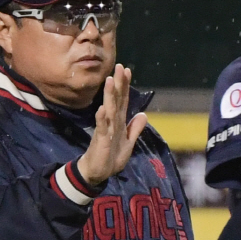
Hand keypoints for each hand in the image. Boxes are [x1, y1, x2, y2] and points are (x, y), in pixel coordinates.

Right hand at [77, 64, 147, 184]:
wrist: (97, 173)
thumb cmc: (111, 157)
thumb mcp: (128, 143)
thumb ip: (135, 129)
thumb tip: (144, 114)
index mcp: (119, 122)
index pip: (123, 100)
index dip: (125, 86)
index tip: (127, 70)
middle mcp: (112, 123)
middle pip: (115, 100)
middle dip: (118, 84)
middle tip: (119, 66)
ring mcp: (106, 130)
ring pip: (108, 110)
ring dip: (109, 96)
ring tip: (110, 80)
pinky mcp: (100, 141)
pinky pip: (101, 128)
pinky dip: (101, 118)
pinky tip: (101, 108)